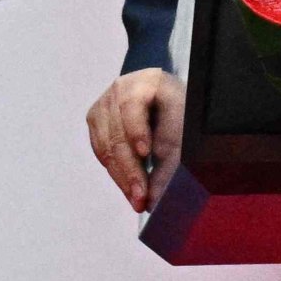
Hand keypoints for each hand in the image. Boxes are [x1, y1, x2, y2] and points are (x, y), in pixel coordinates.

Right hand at [88, 68, 183, 213]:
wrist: (174, 107)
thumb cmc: (183, 117)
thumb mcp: (183, 133)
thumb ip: (171, 161)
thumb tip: (153, 200)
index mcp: (148, 81)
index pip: (132, 104)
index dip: (137, 129)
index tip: (145, 153)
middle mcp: (122, 87)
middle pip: (117, 131)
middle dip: (130, 169)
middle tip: (141, 198)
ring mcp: (105, 103)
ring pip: (105, 145)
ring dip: (121, 177)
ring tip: (136, 200)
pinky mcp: (97, 121)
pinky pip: (100, 151)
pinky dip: (115, 171)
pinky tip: (128, 186)